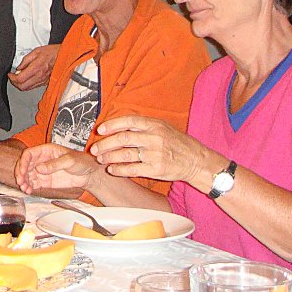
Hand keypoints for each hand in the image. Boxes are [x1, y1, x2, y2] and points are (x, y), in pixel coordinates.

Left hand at [8, 44, 59, 90]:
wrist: (63, 56)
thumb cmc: (52, 52)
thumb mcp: (36, 51)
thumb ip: (25, 60)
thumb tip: (19, 68)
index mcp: (36, 68)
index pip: (20, 79)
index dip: (12, 78)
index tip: (10, 74)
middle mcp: (40, 76)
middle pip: (22, 87)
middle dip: (14, 83)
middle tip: (12, 77)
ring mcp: (43, 81)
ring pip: (28, 89)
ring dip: (20, 85)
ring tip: (18, 78)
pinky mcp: (45, 82)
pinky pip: (33, 87)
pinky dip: (27, 85)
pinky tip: (26, 79)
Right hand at [15, 143, 101, 195]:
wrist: (89, 174)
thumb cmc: (82, 162)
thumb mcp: (69, 160)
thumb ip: (54, 164)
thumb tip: (39, 168)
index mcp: (46, 150)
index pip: (29, 154)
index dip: (24, 162)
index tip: (23, 171)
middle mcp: (42, 160)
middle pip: (25, 165)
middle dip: (21, 173)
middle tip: (21, 181)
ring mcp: (43, 171)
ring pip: (28, 175)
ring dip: (23, 181)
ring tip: (24, 188)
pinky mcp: (45, 181)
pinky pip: (34, 183)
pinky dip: (29, 187)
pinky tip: (28, 190)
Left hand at [91, 115, 206, 185]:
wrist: (197, 161)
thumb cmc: (177, 143)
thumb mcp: (163, 127)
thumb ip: (142, 126)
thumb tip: (117, 126)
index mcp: (154, 125)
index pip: (128, 121)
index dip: (112, 125)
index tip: (100, 130)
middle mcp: (154, 138)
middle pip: (122, 139)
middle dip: (105, 144)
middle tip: (94, 149)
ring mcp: (155, 154)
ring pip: (125, 155)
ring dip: (109, 157)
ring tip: (101, 159)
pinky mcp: (156, 169)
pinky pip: (132, 169)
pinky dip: (119, 170)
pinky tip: (112, 169)